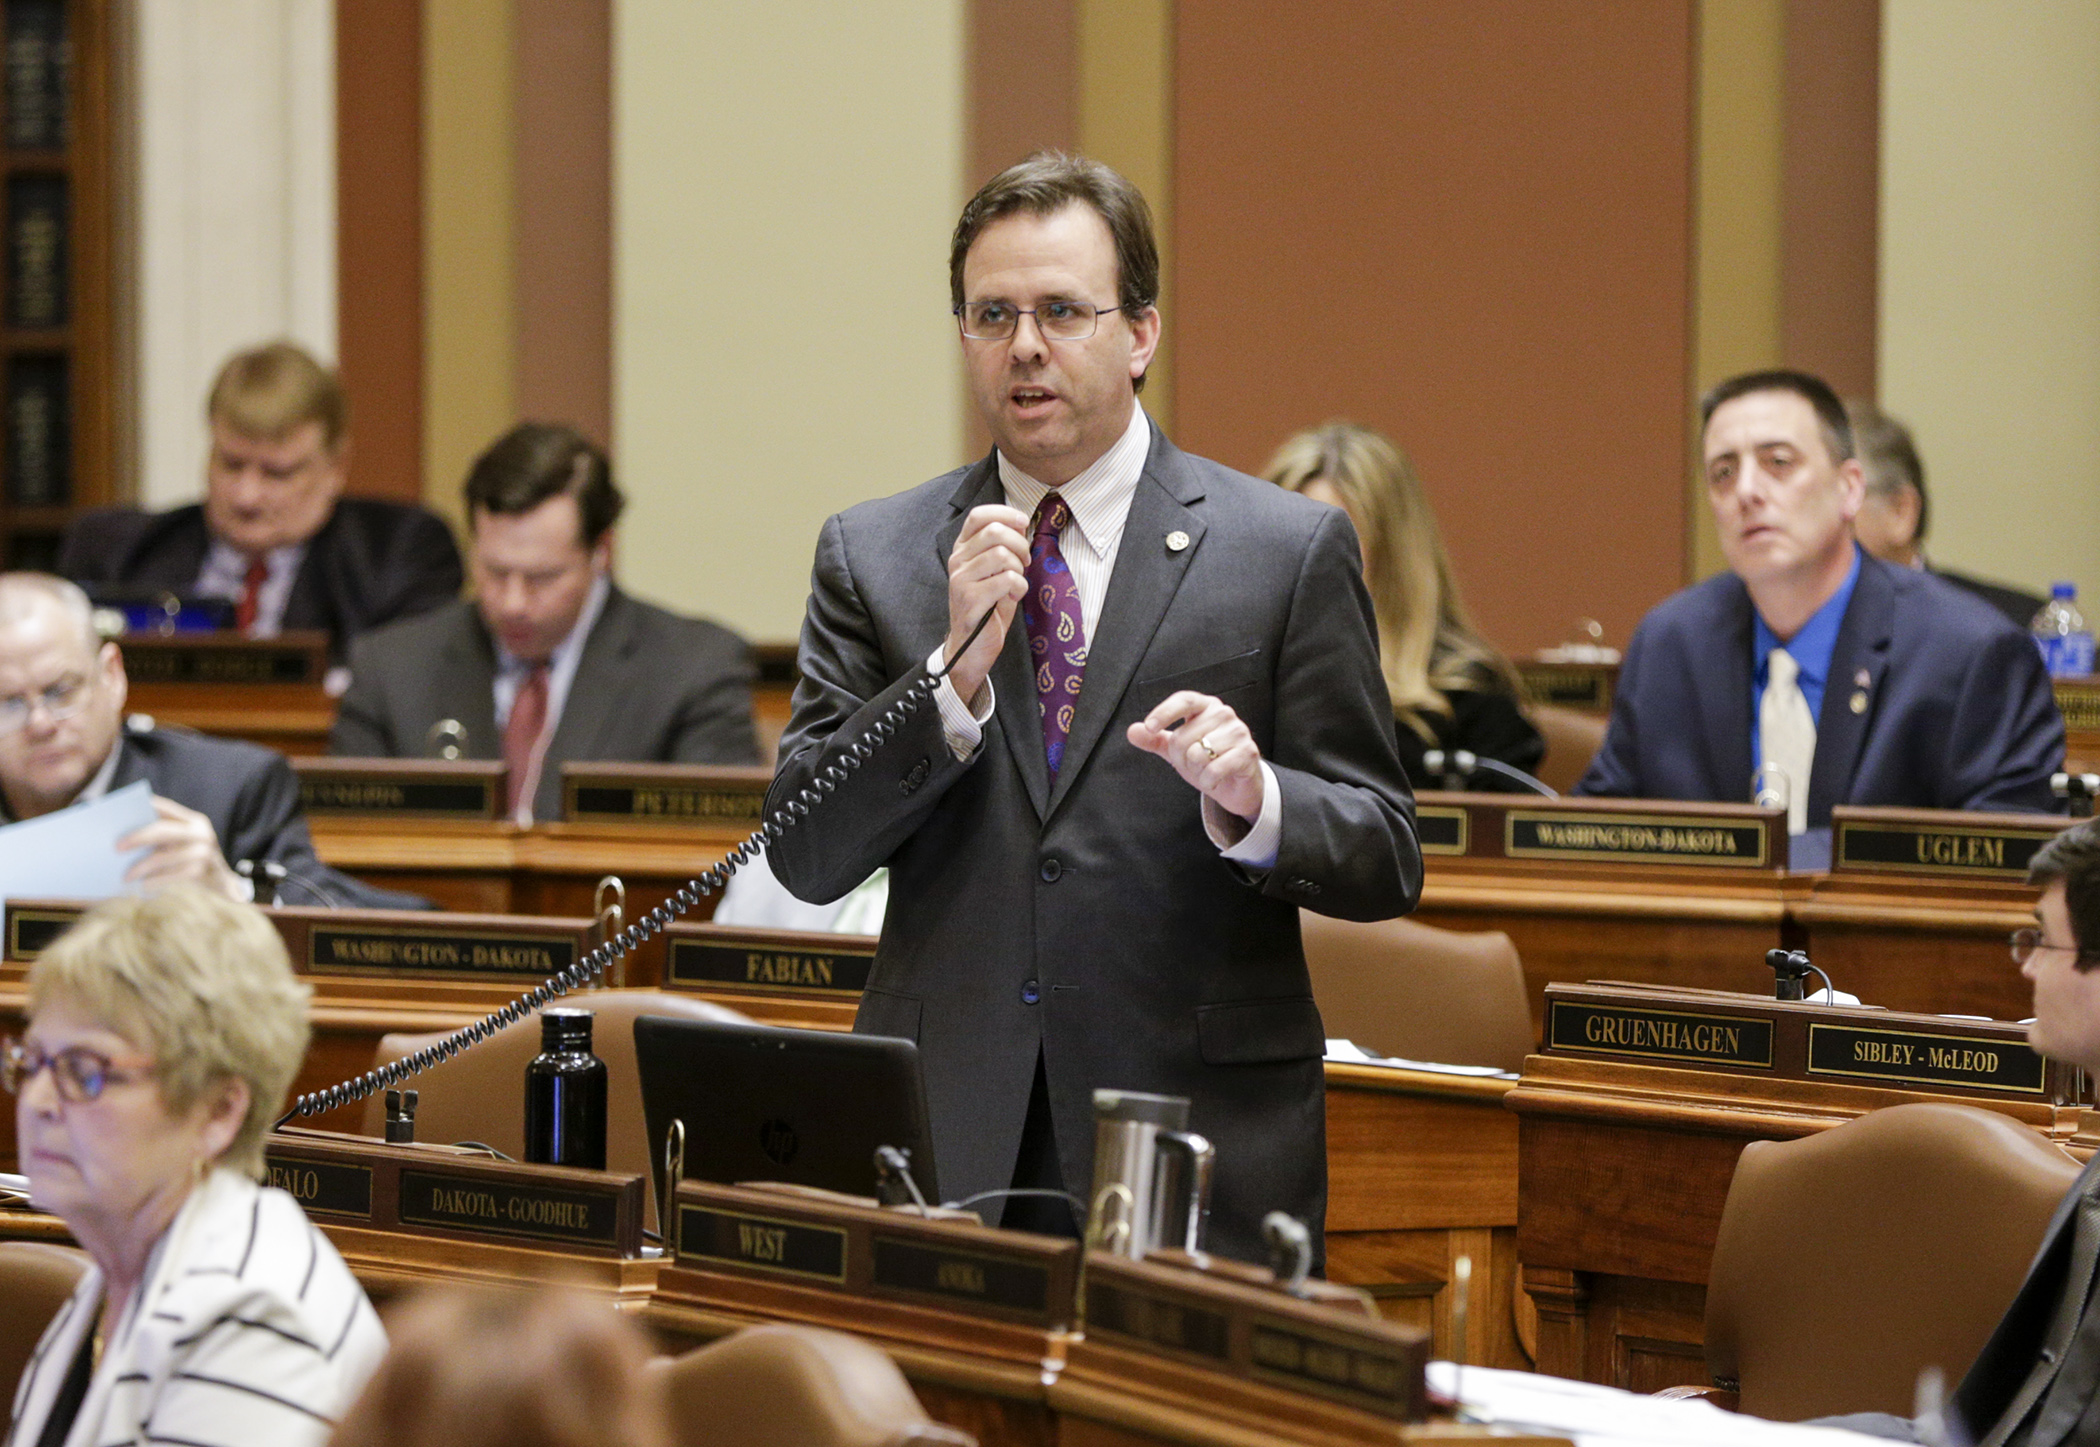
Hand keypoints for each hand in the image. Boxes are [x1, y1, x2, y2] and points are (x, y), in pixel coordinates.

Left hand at [119, 796, 243, 899]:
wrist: (222, 882)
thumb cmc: (189, 861)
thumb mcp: (178, 844)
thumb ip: (160, 837)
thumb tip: (120, 837)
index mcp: (192, 820)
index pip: (164, 807)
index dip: (142, 808)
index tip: (118, 811)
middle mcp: (201, 832)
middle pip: (164, 830)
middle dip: (138, 837)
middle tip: (116, 847)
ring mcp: (206, 851)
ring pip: (166, 856)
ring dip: (142, 866)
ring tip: (125, 876)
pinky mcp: (207, 871)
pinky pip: (174, 875)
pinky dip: (156, 881)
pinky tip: (143, 886)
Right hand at [941, 504, 1030, 704]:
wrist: (971, 648)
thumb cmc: (987, 607)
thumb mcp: (995, 572)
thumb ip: (1004, 547)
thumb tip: (1021, 524)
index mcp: (962, 549)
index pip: (978, 515)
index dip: (1004, 513)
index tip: (1024, 523)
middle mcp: (957, 561)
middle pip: (994, 531)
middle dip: (1020, 544)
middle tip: (1024, 562)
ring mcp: (960, 580)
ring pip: (1001, 555)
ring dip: (1018, 569)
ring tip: (1016, 583)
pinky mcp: (970, 600)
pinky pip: (1006, 580)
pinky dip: (1018, 588)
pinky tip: (1012, 597)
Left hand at [1127, 691, 1263, 821]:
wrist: (1237, 784)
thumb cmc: (1207, 761)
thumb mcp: (1177, 750)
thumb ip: (1155, 740)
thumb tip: (1133, 731)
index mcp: (1205, 706)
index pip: (1184, 700)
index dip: (1165, 712)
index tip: (1150, 727)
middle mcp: (1223, 713)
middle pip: (1183, 736)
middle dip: (1180, 758)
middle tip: (1193, 763)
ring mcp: (1238, 731)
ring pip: (1197, 754)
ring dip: (1196, 771)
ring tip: (1206, 770)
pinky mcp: (1248, 752)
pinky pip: (1214, 769)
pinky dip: (1209, 780)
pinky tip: (1215, 779)